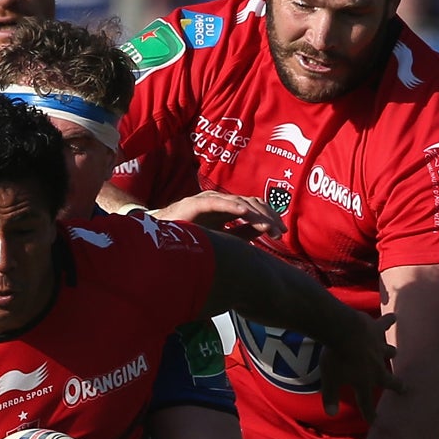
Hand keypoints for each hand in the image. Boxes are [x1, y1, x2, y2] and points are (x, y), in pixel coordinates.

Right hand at [152, 190, 284, 238]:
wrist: (158, 235)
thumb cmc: (188, 237)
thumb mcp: (221, 238)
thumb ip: (241, 233)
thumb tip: (261, 232)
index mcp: (227, 209)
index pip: (254, 209)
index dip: (269, 219)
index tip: (281, 233)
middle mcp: (221, 202)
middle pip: (251, 203)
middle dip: (267, 217)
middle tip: (279, 232)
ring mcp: (209, 200)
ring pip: (238, 203)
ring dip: (255, 215)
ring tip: (267, 227)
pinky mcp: (196, 203)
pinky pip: (217, 203)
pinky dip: (231, 207)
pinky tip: (244, 213)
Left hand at [317, 309, 400, 419]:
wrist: (342, 331)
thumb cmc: (335, 358)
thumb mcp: (330, 380)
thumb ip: (330, 397)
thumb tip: (330, 414)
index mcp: (364, 382)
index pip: (367, 402)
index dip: (370, 413)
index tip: (374, 421)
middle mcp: (376, 367)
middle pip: (389, 380)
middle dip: (397, 386)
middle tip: (405, 389)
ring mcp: (379, 348)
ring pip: (391, 352)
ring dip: (391, 353)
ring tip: (393, 352)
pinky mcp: (377, 330)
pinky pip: (386, 324)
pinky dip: (389, 321)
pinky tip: (393, 317)